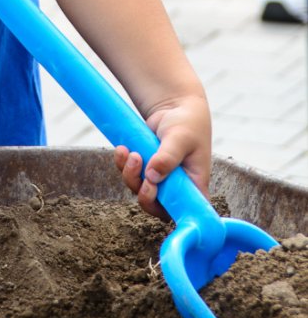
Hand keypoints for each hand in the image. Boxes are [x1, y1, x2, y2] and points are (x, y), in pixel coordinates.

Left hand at [114, 95, 210, 219]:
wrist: (174, 106)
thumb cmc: (187, 123)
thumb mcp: (180, 138)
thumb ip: (168, 157)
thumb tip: (153, 177)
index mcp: (195, 184)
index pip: (187, 211)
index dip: (169, 210)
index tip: (154, 190)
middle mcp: (177, 186)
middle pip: (156, 205)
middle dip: (143, 192)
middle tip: (139, 169)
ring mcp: (159, 178)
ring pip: (139, 190)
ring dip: (130, 174)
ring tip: (131, 153)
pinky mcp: (144, 168)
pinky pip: (129, 174)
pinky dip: (122, 164)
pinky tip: (123, 149)